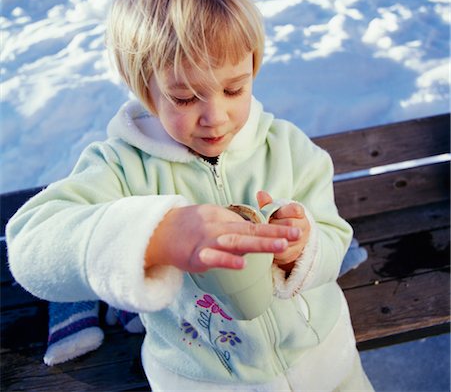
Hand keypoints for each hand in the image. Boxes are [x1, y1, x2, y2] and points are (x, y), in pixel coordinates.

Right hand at [144, 204, 299, 273]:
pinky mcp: (194, 256)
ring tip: (280, 247)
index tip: (295, 230)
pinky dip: (226, 260)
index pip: (251, 224)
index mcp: (221, 217)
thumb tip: (254, 229)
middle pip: (248, 230)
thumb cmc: (187, 227)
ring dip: (258, 244)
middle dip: (274, 234)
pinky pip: (211, 258)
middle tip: (296, 235)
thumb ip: (231, 224)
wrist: (158, 232)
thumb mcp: (210, 218)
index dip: (273, 228)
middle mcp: (216, 226)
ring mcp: (206, 241)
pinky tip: (242, 264)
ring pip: (235, 241)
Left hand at [257, 191, 309, 269]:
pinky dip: (272, 249)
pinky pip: (283, 252)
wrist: (286, 239)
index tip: (274, 213)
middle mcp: (303, 226)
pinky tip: (265, 245)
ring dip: (272, 237)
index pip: (295, 209)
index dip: (283, 211)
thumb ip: (268, 203)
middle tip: (264, 225)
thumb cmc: (277, 220)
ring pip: (286, 239)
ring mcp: (300, 241)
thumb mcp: (273, 211)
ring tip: (263, 234)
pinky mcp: (294, 254)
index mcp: (299, 213)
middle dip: (274, 224)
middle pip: (289, 224)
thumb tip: (260, 193)